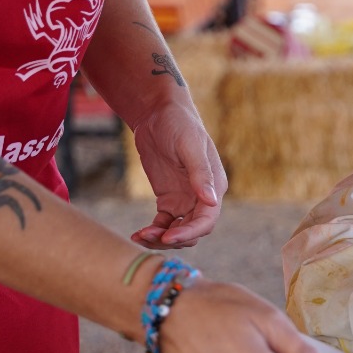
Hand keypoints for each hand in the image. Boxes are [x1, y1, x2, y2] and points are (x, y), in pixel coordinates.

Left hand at [128, 100, 226, 247]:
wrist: (158, 113)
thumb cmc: (179, 124)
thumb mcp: (189, 146)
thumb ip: (200, 173)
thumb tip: (211, 201)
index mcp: (214, 186)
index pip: (207, 219)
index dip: (190, 231)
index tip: (169, 236)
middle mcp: (202, 198)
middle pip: (192, 231)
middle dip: (172, 238)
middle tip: (148, 236)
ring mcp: (185, 200)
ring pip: (178, 231)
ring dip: (161, 238)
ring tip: (140, 235)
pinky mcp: (168, 200)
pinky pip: (163, 224)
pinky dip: (153, 231)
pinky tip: (138, 234)